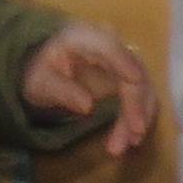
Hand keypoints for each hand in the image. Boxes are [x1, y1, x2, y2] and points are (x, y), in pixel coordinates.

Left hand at [19, 19, 161, 158]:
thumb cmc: (41, 71)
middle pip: (133, 72)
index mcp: (84, 38)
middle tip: (132, 136)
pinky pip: (140, 96)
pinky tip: (132, 138)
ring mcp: (122, 61)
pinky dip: (138, 116)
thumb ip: (61, 90)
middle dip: (135, 106)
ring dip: (139, 116)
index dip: (124, 63)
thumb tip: (88, 107)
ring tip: (128, 144)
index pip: (109, 47)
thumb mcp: (40, 82)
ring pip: (142, 88)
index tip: (135, 82)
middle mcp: (110, 45)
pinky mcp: (128, 77)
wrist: (45, 67)